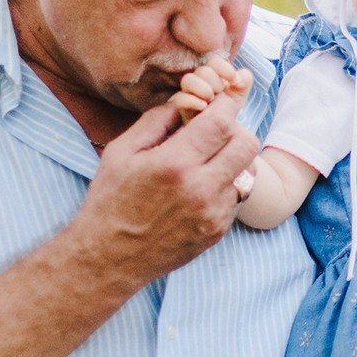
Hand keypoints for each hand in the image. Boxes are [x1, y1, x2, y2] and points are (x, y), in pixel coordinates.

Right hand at [66, 76, 258, 288]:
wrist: (109, 258)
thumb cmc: (109, 200)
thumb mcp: (121, 151)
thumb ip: (157, 120)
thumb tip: (187, 99)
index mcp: (173, 164)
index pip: (221, 121)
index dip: (227, 104)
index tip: (224, 98)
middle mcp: (200, 189)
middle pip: (246, 144)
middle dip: (236, 129)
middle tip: (216, 131)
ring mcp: (213, 213)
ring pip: (247, 171)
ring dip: (232, 159)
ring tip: (207, 161)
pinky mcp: (217, 231)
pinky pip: (237, 197)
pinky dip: (225, 186)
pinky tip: (200, 188)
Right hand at [168, 55, 252, 123]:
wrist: (221, 131)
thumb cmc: (228, 108)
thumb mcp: (240, 94)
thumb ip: (243, 80)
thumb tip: (239, 76)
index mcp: (213, 74)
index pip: (214, 62)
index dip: (224, 67)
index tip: (233, 79)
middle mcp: (199, 81)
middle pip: (202, 70)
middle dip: (215, 81)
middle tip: (221, 93)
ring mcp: (189, 94)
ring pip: (187, 80)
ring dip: (202, 88)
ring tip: (211, 99)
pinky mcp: (183, 108)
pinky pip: (180, 99)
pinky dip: (193, 101)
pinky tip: (203, 107)